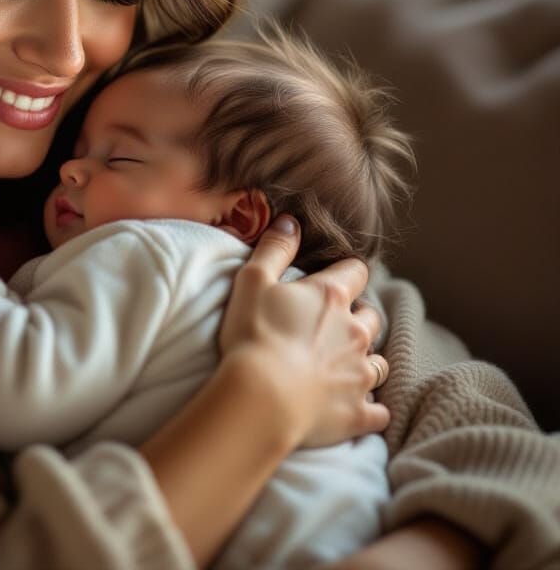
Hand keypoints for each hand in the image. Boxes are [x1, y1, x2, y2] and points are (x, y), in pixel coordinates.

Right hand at [218, 214, 389, 448]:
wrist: (262, 397)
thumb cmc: (254, 333)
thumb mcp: (253, 280)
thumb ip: (275, 248)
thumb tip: (291, 222)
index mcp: (332, 297)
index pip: (356, 271)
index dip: (347, 272)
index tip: (333, 278)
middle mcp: (356, 332)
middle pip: (372, 317)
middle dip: (358, 318)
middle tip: (332, 325)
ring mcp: (361, 374)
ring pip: (380, 362)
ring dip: (366, 360)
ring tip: (343, 365)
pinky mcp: (359, 412)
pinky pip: (380, 411)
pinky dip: (371, 407)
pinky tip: (357, 405)